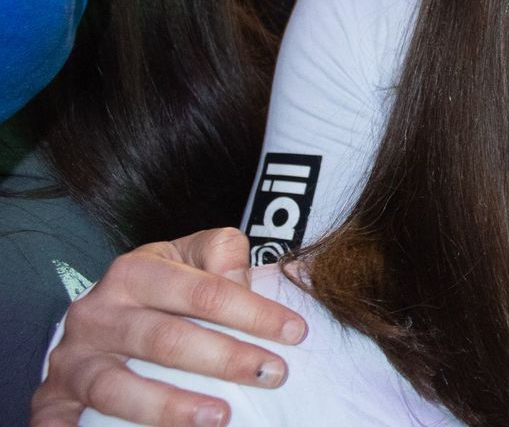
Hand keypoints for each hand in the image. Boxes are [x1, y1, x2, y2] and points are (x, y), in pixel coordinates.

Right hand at [32, 228, 305, 426]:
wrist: (96, 318)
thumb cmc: (160, 289)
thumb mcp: (188, 258)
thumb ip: (221, 256)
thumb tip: (244, 279)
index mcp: (134, 272)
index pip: (203, 291)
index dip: (253, 312)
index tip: (296, 333)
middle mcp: (96, 314)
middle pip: (164, 339)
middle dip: (224, 359)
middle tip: (272, 375)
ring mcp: (72, 361)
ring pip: (117, 388)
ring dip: (170, 407)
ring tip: (221, 418)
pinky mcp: (53, 401)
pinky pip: (64, 423)